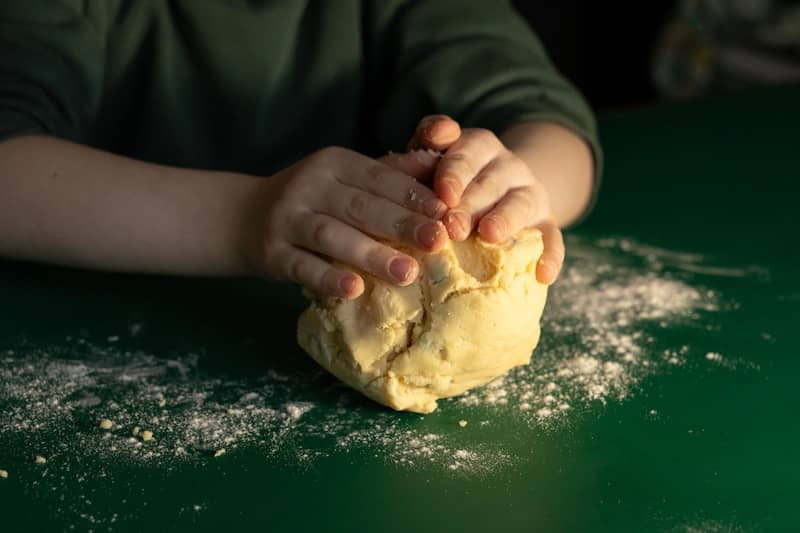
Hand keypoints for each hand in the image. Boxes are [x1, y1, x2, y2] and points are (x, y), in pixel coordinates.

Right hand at [243, 147, 448, 298]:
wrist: (244, 217)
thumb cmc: (314, 200)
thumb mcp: (347, 178)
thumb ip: (391, 173)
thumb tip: (441, 164)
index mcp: (334, 163)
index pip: (379, 177)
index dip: (413, 195)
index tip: (445, 213)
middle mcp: (309, 187)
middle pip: (361, 207)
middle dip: (401, 224)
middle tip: (437, 242)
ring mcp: (288, 220)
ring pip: (334, 237)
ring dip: (372, 255)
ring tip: (407, 273)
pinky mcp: (273, 254)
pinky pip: (303, 267)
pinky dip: (329, 279)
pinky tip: (354, 290)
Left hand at [408, 115, 564, 284]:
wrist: (499, 190)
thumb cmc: (449, 182)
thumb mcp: (430, 162)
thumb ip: (418, 155)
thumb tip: (409, 154)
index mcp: (476, 146)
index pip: (465, 153)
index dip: (454, 174)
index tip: (443, 194)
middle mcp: (506, 166)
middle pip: (490, 182)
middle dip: (470, 204)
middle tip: (452, 227)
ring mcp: (529, 194)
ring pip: (521, 204)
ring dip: (505, 219)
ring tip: (489, 235)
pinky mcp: (547, 223)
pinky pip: (553, 238)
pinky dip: (549, 256)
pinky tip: (543, 275)